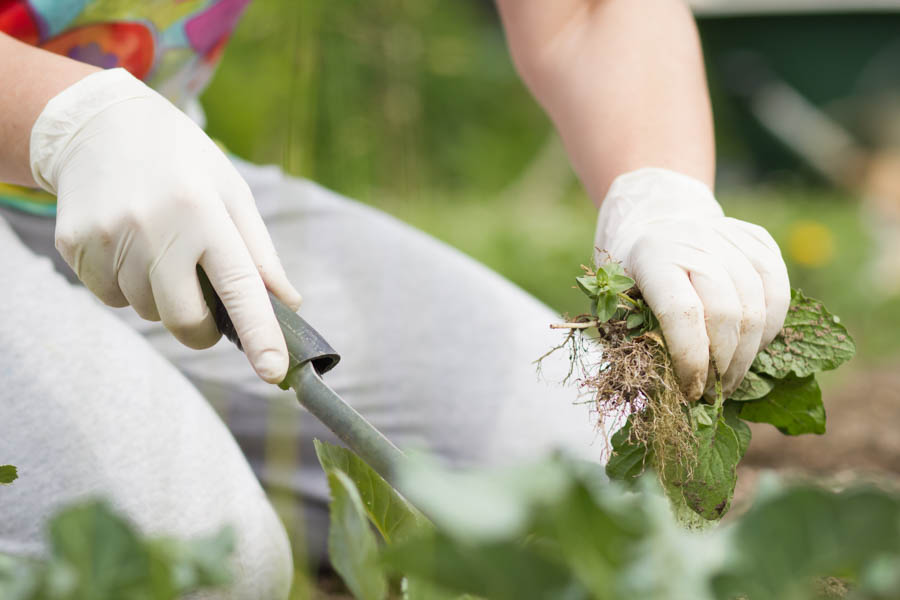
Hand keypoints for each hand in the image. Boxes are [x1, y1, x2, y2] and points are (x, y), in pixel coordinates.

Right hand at [30, 69, 301, 382]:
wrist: (100, 124)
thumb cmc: (183, 163)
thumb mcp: (231, 193)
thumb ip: (259, 253)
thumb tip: (287, 304)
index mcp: (204, 212)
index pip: (239, 286)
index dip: (259, 335)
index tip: (274, 373)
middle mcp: (155, 227)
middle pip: (184, 319)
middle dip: (202, 330)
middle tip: (207, 312)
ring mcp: (109, 237)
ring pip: (145, 310)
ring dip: (161, 297)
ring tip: (160, 247)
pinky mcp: (75, 244)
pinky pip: (109, 296)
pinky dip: (125, 286)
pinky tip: (128, 245)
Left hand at [594, 168, 789, 399]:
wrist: (656, 218)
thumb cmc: (632, 271)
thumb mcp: (617, 299)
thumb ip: (637, 337)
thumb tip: (663, 391)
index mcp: (652, 257)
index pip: (681, 314)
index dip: (691, 360)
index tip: (691, 391)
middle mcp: (694, 240)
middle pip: (725, 312)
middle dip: (722, 364)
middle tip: (714, 391)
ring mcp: (729, 235)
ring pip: (757, 305)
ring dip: (749, 353)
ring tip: (732, 378)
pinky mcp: (757, 238)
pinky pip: (778, 288)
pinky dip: (771, 325)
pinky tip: (755, 346)